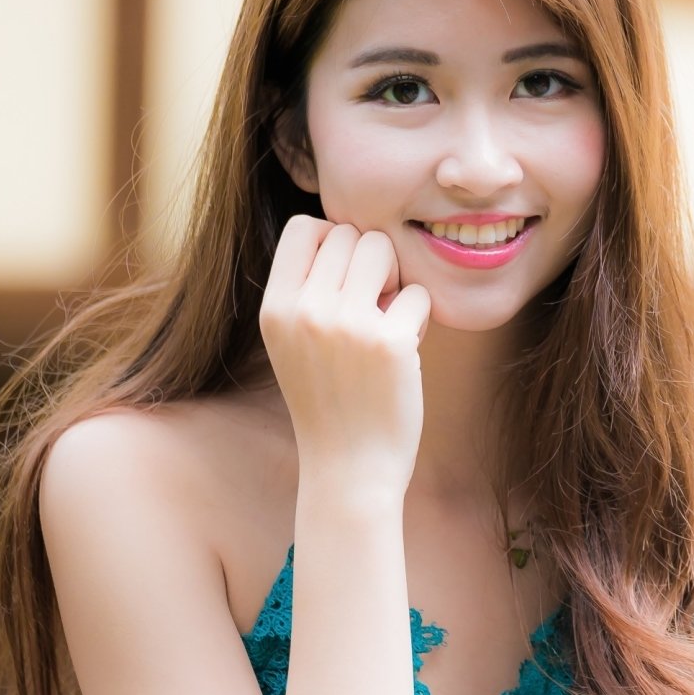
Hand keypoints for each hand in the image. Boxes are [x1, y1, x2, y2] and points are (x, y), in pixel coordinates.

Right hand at [259, 214, 430, 497]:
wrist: (348, 468)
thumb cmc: (327, 400)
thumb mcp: (290, 342)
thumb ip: (305, 289)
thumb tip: (346, 231)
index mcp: (274, 308)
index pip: (305, 226)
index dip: (332, 241)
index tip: (344, 279)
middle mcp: (304, 310)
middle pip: (349, 233)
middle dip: (368, 262)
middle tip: (371, 305)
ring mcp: (347, 325)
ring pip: (383, 249)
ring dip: (394, 279)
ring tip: (386, 320)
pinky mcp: (390, 342)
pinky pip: (417, 293)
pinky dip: (418, 317)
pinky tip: (404, 351)